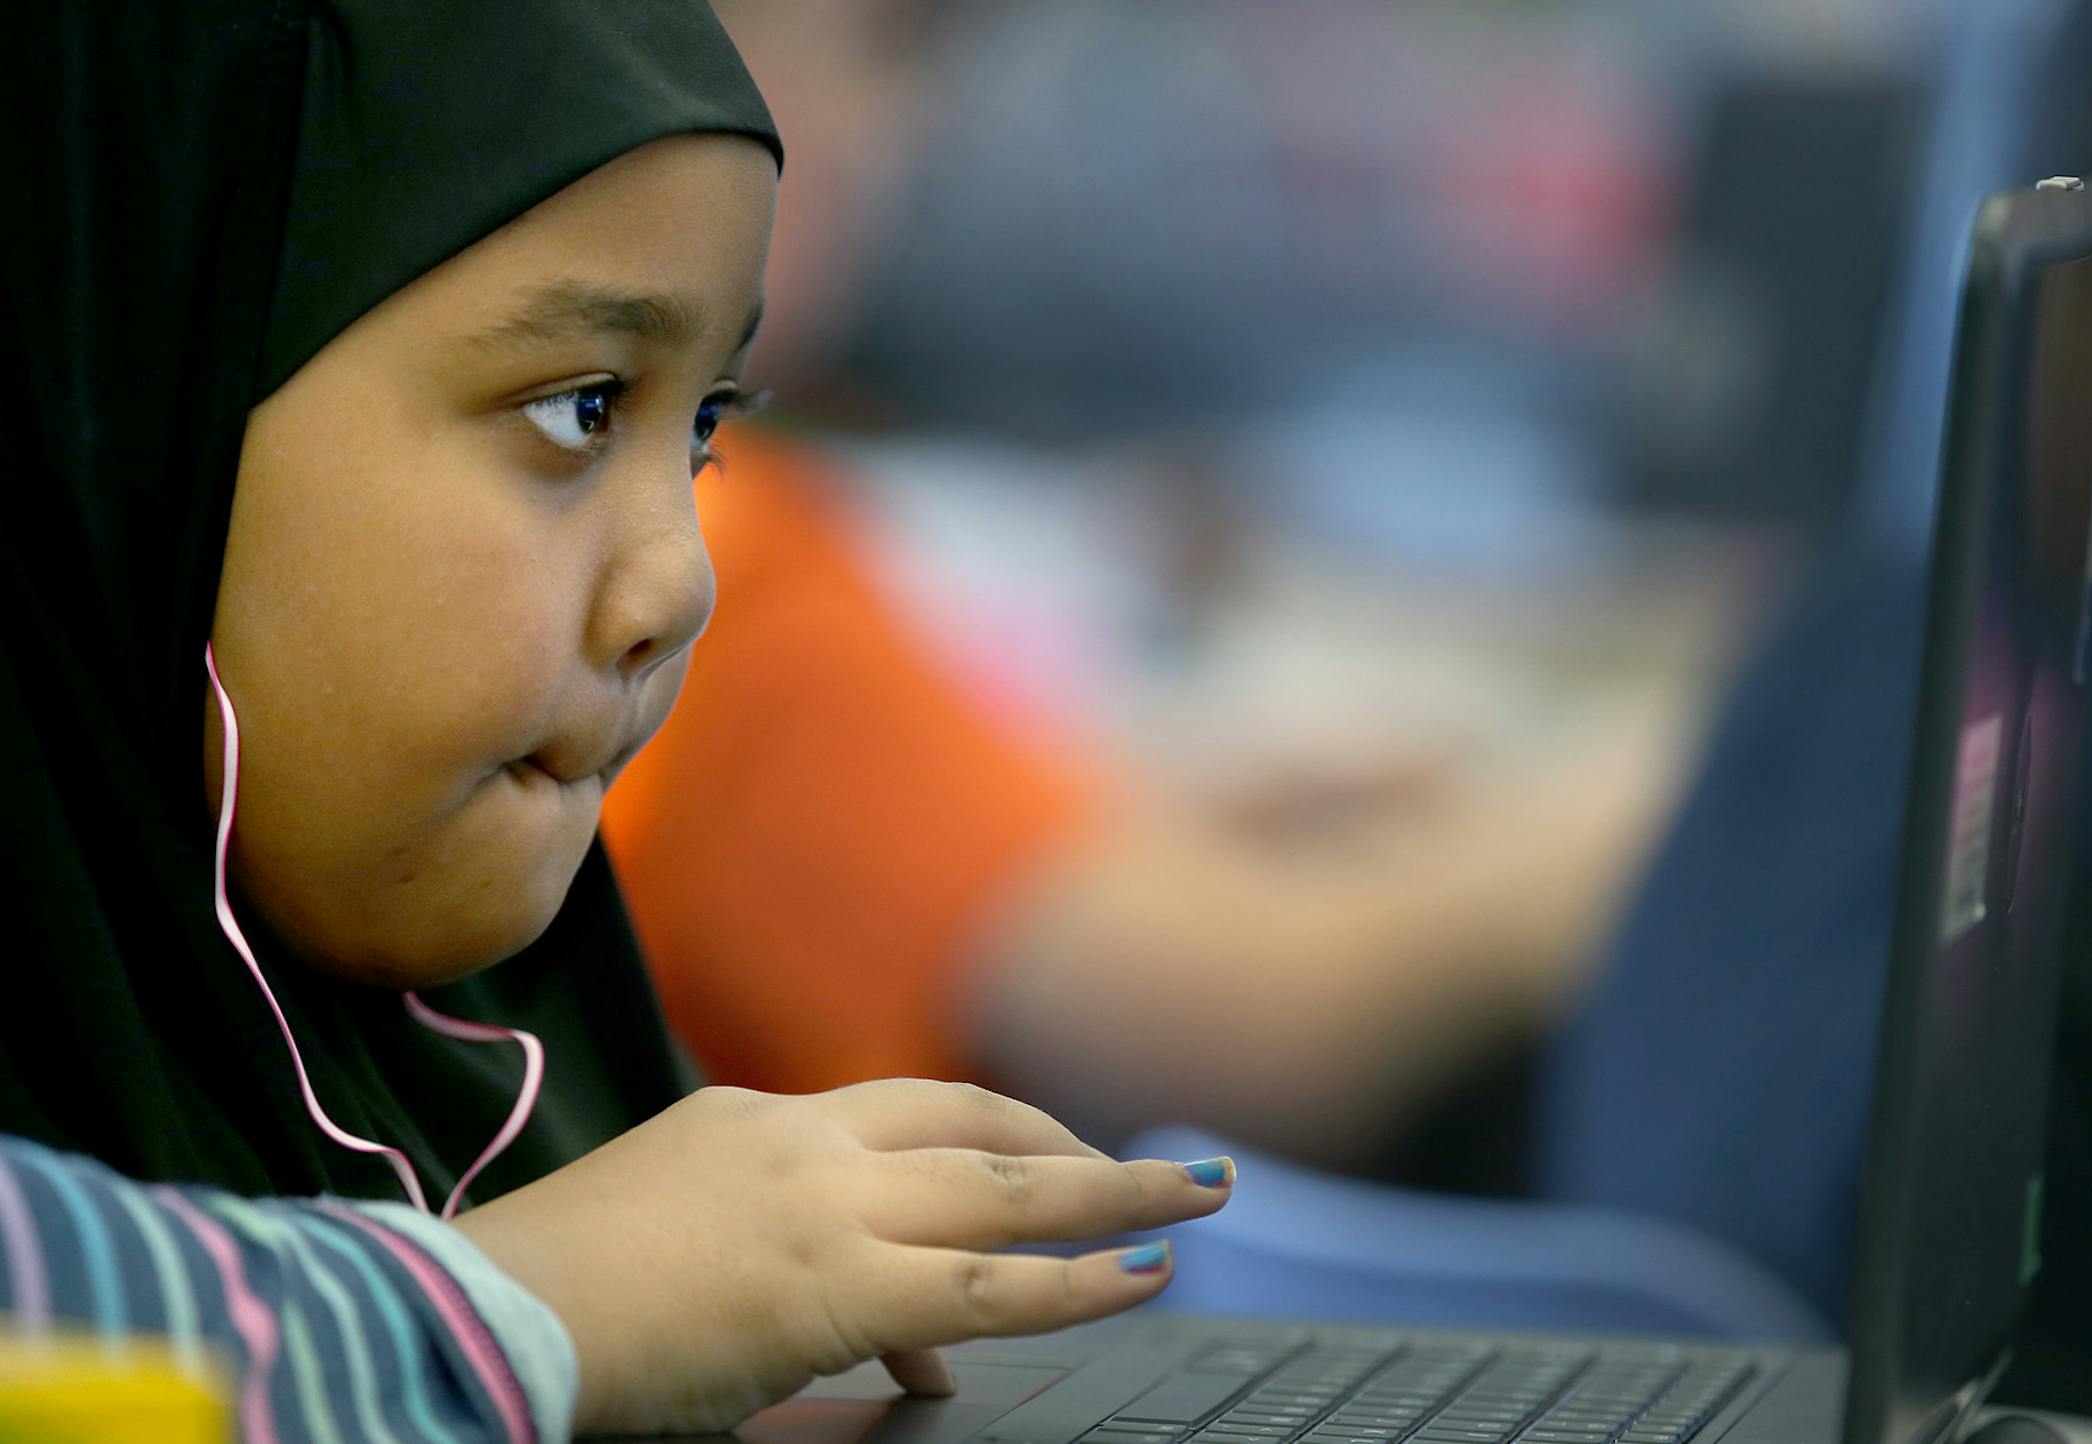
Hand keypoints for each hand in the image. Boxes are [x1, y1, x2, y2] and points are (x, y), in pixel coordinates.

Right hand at [452, 1080, 1233, 1435]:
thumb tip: (921, 1347)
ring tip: (1200, 1194)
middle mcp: (804, 1140)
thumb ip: (812, 1281)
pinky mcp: (831, 1282)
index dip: (995, 1146)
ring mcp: (824, 1203)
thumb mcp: (695, 1258)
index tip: (1048, 1176)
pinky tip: (1139, 1278)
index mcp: (761, 1120)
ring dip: (1117, 1191)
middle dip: (1078, 1145)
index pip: (908, 1118)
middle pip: (978, 1123)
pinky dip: (1079, 1279)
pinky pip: (990, 1284)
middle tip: (1160, 1165)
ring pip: (1008, 1189)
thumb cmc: (564, 1298)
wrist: (482, 1311)